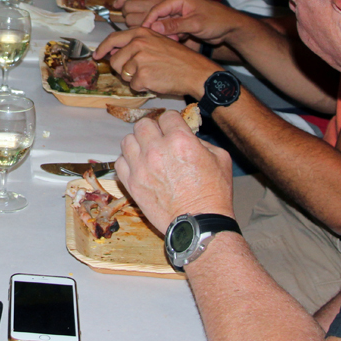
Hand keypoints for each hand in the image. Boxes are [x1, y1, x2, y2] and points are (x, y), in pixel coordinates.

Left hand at [94, 27, 213, 99]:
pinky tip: (156, 81)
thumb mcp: (157, 42)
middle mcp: (138, 43)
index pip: (113, 39)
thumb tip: (113, 52)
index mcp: (141, 33)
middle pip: (114, 61)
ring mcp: (139, 59)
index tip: (97, 55)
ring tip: (152, 74)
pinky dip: (143, 87)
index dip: (102, 48)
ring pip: (123, 74)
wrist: (195, 71)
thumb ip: (136, 44)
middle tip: (138, 72)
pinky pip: (133, 86)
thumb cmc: (178, 58)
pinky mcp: (142, 75)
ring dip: (134, 79)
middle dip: (122, 70)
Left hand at [111, 0, 167, 27]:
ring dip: (129, 21)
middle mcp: (155, 4)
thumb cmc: (170, 14)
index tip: (116, 4)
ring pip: (128, 18)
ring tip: (138, 23)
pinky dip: (133, 30)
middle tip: (131, 15)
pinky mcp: (150, 30)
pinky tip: (140, 29)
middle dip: (126, 11)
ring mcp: (152, 18)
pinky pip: (133, 29)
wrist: (185, 26)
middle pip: (128, 5)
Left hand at [115, 112, 234, 232]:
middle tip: (159, 140)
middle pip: (143, 124)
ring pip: (127, 140)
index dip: (171, 121)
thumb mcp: (220, 159)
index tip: (172, 128)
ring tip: (146, 153)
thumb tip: (187, 136)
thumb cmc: (214, 194)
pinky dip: (127, 162)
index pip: (167, 116)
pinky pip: (119, 162)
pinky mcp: (131, 183)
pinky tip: (138, 167)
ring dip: (137, 144)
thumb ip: (201, 141)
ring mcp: (141, 167)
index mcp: (180, 140)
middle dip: (153, 129)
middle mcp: (157, 150)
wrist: (199, 223)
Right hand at [142, 0, 245, 45]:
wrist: (231, 27)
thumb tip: (154, 27)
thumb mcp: (195, 24)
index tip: (144, 34)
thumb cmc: (216, 21)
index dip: (149, 22)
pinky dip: (174, 36)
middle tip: (170, 40)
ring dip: (169, 34)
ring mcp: (179, 13)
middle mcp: (176, 3)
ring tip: (179, 40)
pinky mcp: (182, 21)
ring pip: (164, 25)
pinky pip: (171, 29)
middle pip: (159, 17)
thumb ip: (174, 25)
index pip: (157, 9)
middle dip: (161, 30)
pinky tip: (183, 39)